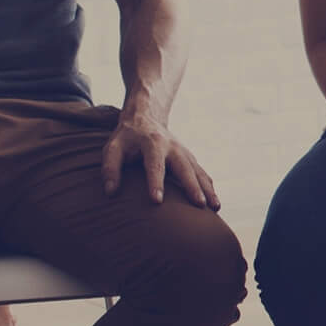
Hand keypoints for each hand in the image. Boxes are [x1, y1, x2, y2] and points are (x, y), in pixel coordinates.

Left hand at [103, 111, 219, 207]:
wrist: (145, 118)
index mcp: (152, 143)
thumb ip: (110, 168)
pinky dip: (209, 187)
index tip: (157, 200)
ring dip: (207, 189)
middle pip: (184, 168)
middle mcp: (172, 147)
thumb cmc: (127, 138)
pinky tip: (215, 203)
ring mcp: (184, 152)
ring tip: (215, 208)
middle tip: (199, 205)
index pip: (154, 164)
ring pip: (198, 171)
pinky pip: (202, 173)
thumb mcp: (113, 147)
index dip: (155, 182)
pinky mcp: (190, 158)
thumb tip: (110, 192)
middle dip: (192, 187)